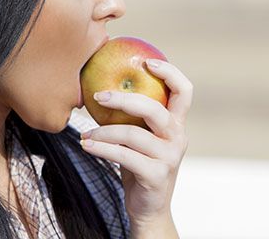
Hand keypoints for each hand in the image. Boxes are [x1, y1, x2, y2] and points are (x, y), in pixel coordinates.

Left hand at [79, 58, 192, 231]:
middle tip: (99, 94)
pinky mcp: (156, 175)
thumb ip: (134, 116)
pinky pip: (124, 156)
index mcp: (177, 123)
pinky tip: (86, 145)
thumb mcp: (141, 137)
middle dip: (125, 98)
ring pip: (134, 134)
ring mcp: (169, 157)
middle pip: (156, 109)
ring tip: (85, 134)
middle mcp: (178, 138)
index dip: (170, 72)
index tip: (146, 61)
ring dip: (103, 132)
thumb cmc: (139, 165)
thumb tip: (102, 84)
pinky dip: (101, 149)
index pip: (184, 91)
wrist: (148, 208)